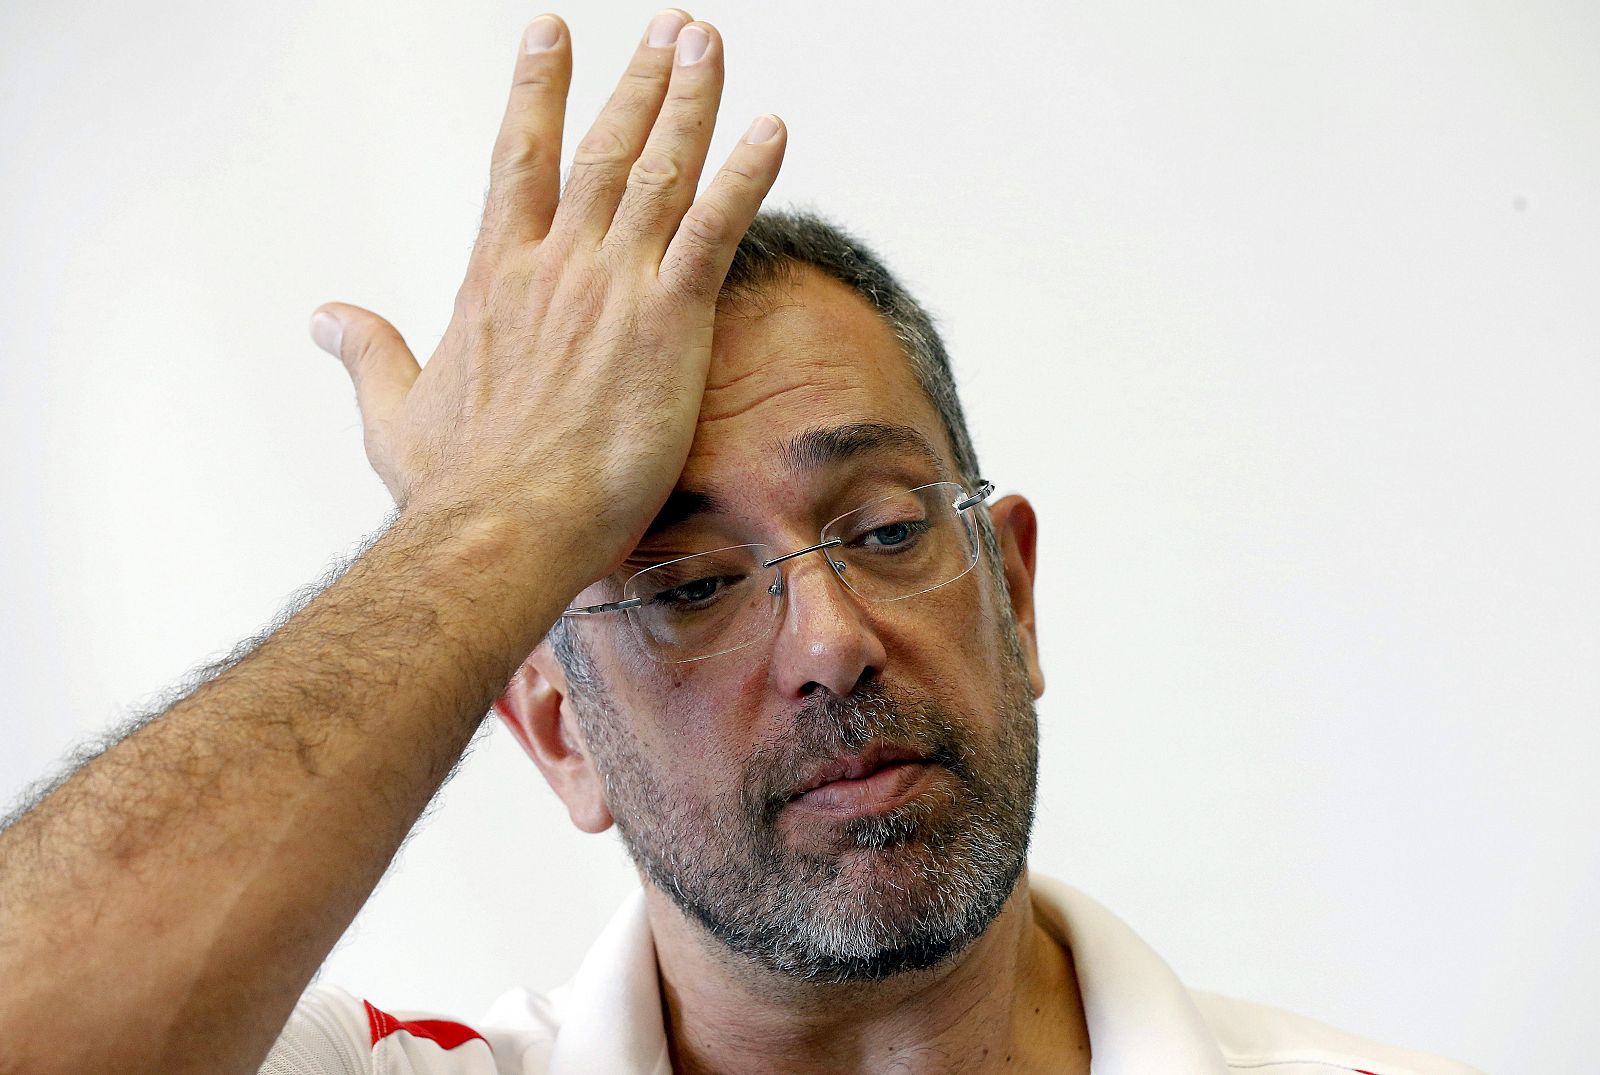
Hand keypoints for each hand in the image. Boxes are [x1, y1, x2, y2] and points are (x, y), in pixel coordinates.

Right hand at [310, 11, 784, 581]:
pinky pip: (714, 229)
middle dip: (639, 79)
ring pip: (658, 169)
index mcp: (494, 278)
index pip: (517, 158)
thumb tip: (326, 318)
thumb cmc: (453, 487)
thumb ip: (365, 353)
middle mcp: (555, 265)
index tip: (552, 35)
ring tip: (706, 42)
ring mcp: (612, 287)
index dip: (537, 91)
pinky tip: (772, 129)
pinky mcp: (666, 322)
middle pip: (601, 146)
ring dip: (689, 100)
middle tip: (671, 27)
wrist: (504, 527)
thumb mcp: (391, 413)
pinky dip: (746, 175)